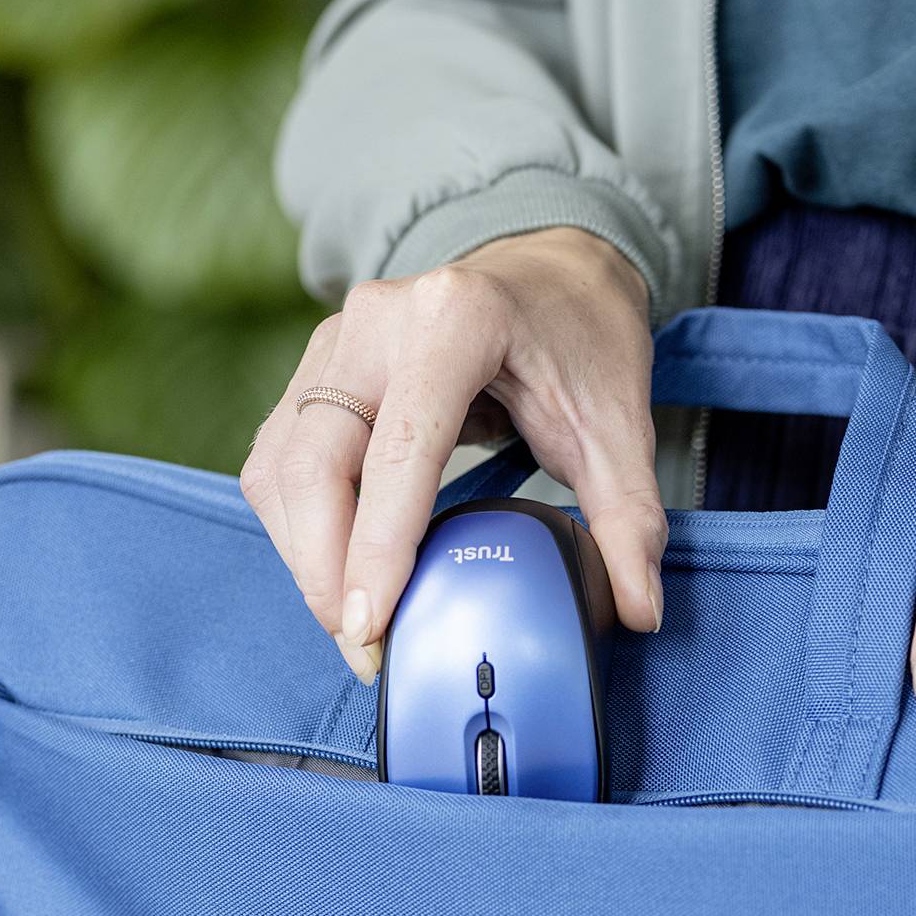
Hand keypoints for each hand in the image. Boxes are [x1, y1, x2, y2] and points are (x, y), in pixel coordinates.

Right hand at [240, 228, 667, 682]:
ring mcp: (333, 344)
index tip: (372, 625)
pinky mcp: (314, 371)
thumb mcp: (616, 421)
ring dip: (304, 556)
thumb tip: (638, 609)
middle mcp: (376, 323)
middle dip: (326, 570)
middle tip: (364, 646)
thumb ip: (627, 517)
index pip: (397, 451)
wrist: (549, 269)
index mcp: (453, 321)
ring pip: (282, 471)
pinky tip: (334, 572)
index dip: (377, 548)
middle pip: (314, 466)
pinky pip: (278, 462)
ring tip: (351, 622)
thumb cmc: (577, 335)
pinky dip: (296, 528)